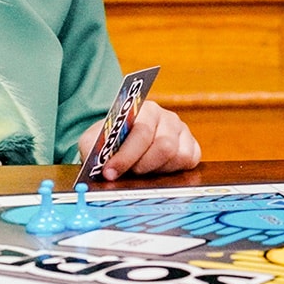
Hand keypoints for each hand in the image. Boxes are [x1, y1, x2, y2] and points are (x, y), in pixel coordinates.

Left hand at [77, 99, 200, 179]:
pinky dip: (173, 170)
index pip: (140, 131)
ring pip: (176, 156)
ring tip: (141, 170)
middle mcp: (166, 116)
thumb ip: (91, 146)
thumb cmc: (113, 139)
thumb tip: (93, 159)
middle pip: (163, 146)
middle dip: (141, 165)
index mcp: (143, 109)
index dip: (126, 156)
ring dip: (156, 169)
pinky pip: (190, 160)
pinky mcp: (192, 146)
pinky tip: (158, 169)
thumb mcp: (95, 140)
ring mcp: (181, 130)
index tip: (110, 173)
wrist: (128, 138)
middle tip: (127, 174)